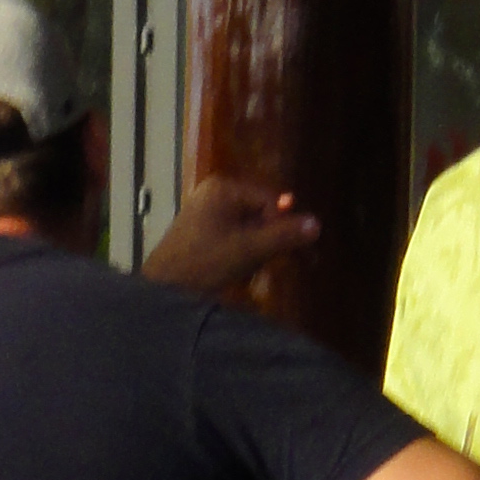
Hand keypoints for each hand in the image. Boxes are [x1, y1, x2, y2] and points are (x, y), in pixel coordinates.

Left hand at [142, 177, 319, 294]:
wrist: (162, 291)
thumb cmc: (204, 264)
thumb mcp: (248, 250)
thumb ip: (283, 235)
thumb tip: (317, 224)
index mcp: (223, 189)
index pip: (270, 202)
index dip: (283, 228)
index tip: (298, 255)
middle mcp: (213, 194)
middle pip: (259, 215)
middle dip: (270, 242)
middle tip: (280, 265)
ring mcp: (204, 213)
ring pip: (247, 230)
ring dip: (257, 253)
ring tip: (251, 274)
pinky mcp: (199, 234)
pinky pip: (232, 239)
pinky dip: (241, 256)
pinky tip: (239, 275)